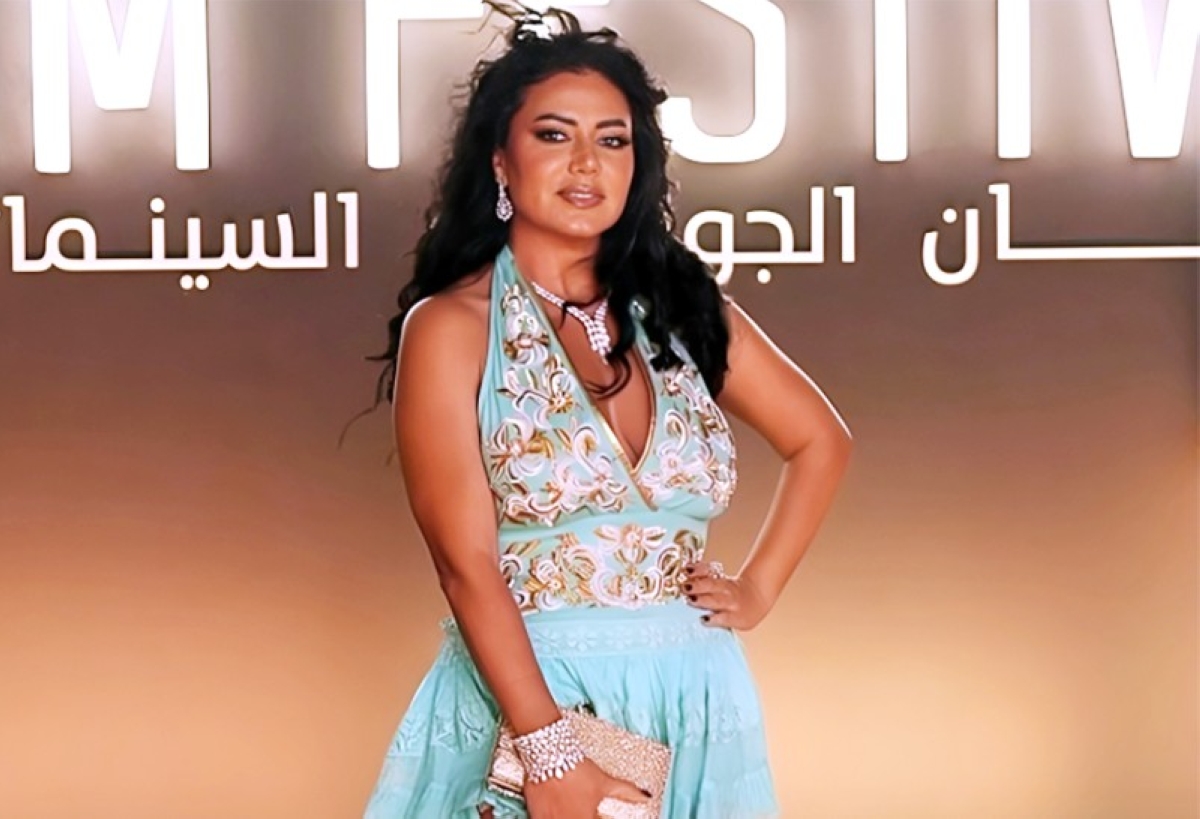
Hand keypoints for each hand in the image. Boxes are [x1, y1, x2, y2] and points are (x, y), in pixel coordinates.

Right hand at [524, 758, 649, 817]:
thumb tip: (647, 796)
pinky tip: (556, 816)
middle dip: (581, 818)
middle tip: (583, 813)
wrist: (549, 753)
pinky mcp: (536, 817)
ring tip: (570, 813)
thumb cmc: (577, 768)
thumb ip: (627, 792)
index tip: (598, 817)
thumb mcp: (604, 781)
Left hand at [684, 561, 771, 629]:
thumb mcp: (721, 582)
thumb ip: (704, 579)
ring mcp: (730, 604)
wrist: (756, 599)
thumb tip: (684, 574)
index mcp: (720, 578)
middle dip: (697, 586)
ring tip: (691, 599)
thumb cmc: (732, 592)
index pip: (708, 571)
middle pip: (711, 585)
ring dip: (702, 600)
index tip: (686, 570)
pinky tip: (704, 619)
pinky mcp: (734, 619)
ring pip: (715, 601)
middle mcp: (725, 589)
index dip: (697, 570)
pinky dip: (713, 620)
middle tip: (685, 587)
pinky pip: (723, 619)